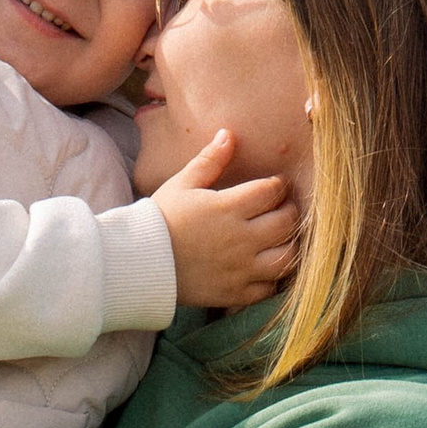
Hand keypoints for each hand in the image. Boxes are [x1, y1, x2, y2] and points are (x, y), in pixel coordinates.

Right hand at [149, 127, 298, 309]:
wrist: (137, 263)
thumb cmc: (159, 220)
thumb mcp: (181, 184)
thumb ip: (209, 160)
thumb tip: (228, 134)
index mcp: (227, 207)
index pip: (272, 190)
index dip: (278, 185)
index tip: (273, 186)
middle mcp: (239, 239)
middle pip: (287, 222)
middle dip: (289, 212)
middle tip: (280, 210)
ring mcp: (239, 269)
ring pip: (286, 257)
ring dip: (288, 245)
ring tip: (278, 239)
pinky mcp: (234, 293)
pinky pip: (269, 288)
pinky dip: (272, 279)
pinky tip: (263, 267)